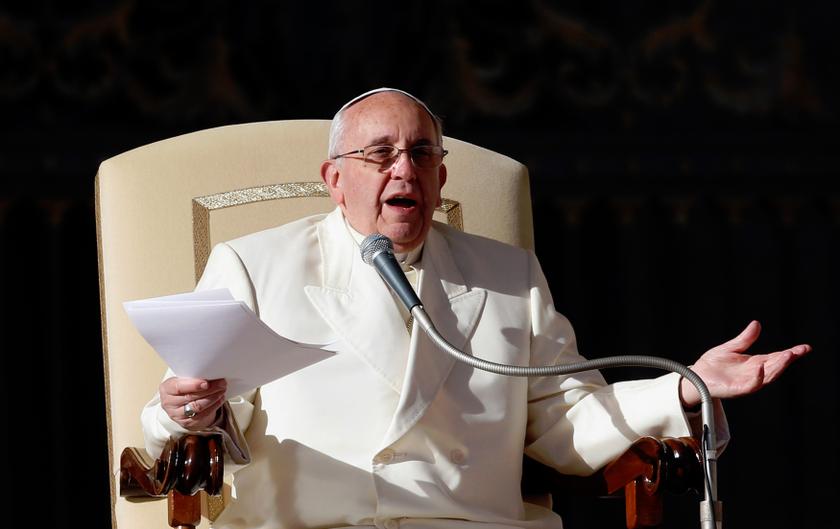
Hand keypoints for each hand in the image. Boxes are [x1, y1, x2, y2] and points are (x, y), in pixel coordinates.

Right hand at [160, 377, 227, 429]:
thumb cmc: (183, 388)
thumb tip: (210, 373)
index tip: (206, 382)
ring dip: (213, 397)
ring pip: (197, 406)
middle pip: (190, 397)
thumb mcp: (183, 380)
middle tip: (221, 383)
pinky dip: (213, 406)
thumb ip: (191, 377)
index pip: (178, 387)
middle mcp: (168, 403)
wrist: (181, 404)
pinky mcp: (186, 423)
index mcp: (166, 389)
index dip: (193, 385)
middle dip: (209, 389)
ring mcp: (177, 415)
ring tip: (222, 390)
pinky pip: (202, 415)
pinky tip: (219, 399)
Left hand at [680, 320, 810, 407]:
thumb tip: (756, 324)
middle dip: (788, 359)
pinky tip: (761, 368)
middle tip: (798, 351)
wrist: (695, 377)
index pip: (776, 357)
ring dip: (778, 367)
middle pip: (776, 366)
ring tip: (787, 356)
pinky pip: (751, 385)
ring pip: (767, 376)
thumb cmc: (712, 364)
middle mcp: (754, 373)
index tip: (804, 348)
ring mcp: (747, 382)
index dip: (791, 353)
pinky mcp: (737, 389)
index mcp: (754, 363)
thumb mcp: (730, 348)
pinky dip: (757, 378)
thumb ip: (744, 339)